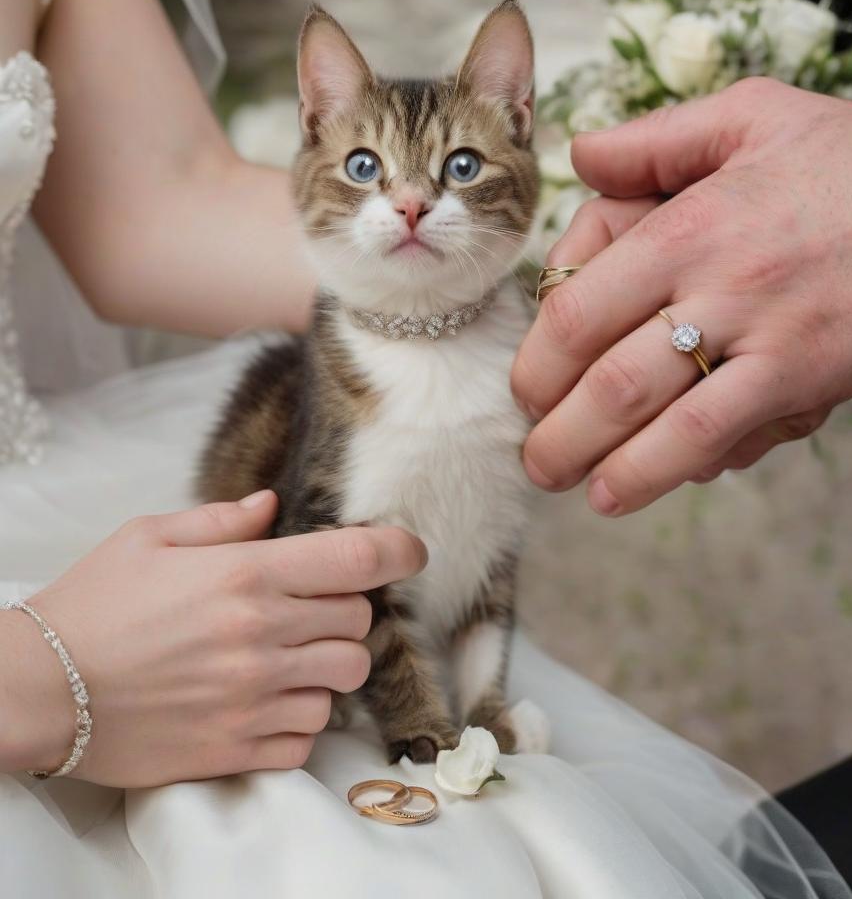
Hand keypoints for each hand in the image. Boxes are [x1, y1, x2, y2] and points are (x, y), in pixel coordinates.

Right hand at [0, 491, 424, 785]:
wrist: (35, 691)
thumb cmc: (91, 606)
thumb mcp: (148, 538)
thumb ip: (222, 520)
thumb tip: (273, 505)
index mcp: (246, 575)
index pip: (357, 560)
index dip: (398, 550)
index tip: (411, 550)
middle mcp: (261, 636)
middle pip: (361, 623)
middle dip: (347, 611)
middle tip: (309, 608)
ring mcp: (254, 698)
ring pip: (345, 680)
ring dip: (330, 665)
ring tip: (289, 657)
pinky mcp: (237, 748)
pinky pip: (308, 736)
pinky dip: (301, 718)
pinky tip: (267, 701)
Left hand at [512, 78, 851, 515]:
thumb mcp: (751, 115)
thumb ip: (654, 141)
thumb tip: (580, 154)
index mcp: (687, 222)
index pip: (577, 303)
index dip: (537, 357)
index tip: (527, 384)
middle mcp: (712, 284)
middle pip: (603, 371)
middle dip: (552, 423)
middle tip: (533, 450)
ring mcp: (758, 338)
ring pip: (651, 414)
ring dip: (594, 460)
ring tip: (564, 483)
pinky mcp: (802, 380)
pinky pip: (717, 435)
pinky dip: (662, 471)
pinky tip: (625, 492)